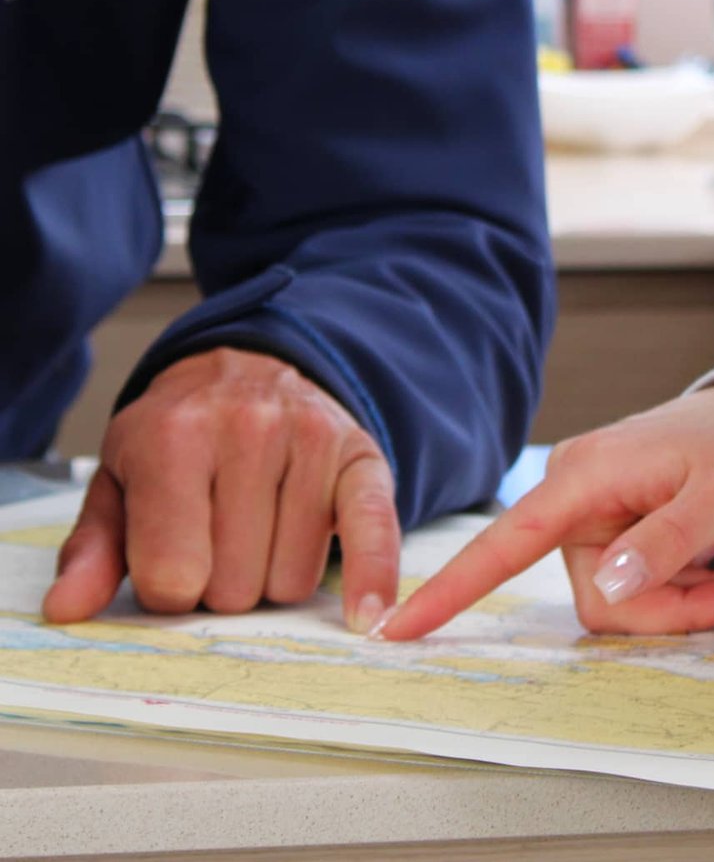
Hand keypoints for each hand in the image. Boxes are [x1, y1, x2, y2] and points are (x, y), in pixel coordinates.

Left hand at [42, 348, 399, 631]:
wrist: (247, 372)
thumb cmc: (178, 440)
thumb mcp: (118, 482)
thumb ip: (93, 549)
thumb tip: (68, 608)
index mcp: (174, 435)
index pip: (172, 576)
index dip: (168, 588)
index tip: (172, 562)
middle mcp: (248, 428)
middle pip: (235, 586)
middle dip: (222, 586)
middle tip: (219, 544)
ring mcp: (312, 439)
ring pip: (292, 580)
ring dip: (274, 580)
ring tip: (262, 533)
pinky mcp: (362, 456)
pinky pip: (375, 531)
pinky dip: (371, 578)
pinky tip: (368, 612)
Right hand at [378, 374, 713, 640]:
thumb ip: (664, 542)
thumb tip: (605, 585)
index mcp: (587, 476)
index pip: (506, 541)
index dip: (453, 589)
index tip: (395, 629)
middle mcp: (584, 496)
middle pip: (600, 597)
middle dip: (677, 609)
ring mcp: (606, 515)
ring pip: (629, 601)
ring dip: (698, 601)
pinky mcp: (629, 530)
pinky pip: (648, 587)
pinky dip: (701, 589)